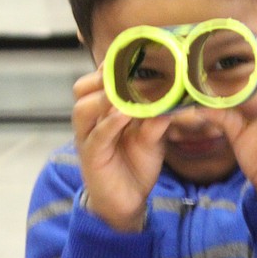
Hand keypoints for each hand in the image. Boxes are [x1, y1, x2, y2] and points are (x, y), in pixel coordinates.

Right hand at [72, 67, 170, 231]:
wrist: (128, 202)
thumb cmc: (136, 164)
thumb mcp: (151, 137)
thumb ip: (157, 117)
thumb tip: (174, 97)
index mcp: (102, 112)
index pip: (96, 81)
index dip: (109, 66)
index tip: (130, 55)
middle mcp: (90, 122)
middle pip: (82, 89)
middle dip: (102, 76)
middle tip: (126, 69)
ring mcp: (87, 139)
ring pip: (84, 109)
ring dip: (104, 96)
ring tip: (124, 90)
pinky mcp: (91, 157)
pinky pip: (97, 135)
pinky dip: (110, 122)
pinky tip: (124, 114)